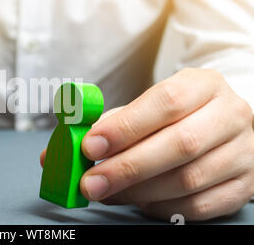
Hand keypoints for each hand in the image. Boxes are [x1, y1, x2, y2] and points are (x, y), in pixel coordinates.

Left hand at [41, 68, 253, 220]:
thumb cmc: (175, 114)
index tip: (90, 146)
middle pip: (179, 145)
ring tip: (108, 192)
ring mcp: (243, 152)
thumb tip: (56, 154)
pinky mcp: (245, 185)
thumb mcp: (147, 106)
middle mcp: (230, 115)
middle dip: (127, 167)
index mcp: (203, 85)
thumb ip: (106, 126)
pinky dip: (164, 207)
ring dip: (140, 191)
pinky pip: (202, 205)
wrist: (224, 121)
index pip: (165, 102)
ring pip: (190, 179)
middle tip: (90, 183)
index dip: (125, 126)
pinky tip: (140, 201)